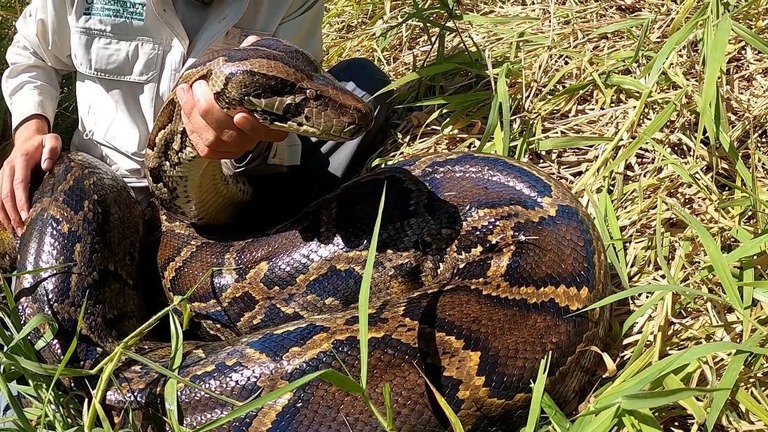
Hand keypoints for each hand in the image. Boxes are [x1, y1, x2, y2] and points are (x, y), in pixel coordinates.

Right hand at [0, 115, 61, 234]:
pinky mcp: (1, 178)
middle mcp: (8, 168)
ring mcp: (2, 173)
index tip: (27, 215)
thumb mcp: (52, 140)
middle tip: (22, 229)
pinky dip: (0, 210)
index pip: (19, 184)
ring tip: (15, 230)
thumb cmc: (43, 142)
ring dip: (5, 215)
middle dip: (13, 213)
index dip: (22, 201)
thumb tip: (47, 166)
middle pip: (6, 194)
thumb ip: (52, 150)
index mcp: (20, 161)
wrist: (28, 137)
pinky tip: (7, 223)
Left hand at [176, 36, 287, 159]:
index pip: (268, 132)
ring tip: (185, 91)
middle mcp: (255, 138)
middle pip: (231, 135)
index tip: (240, 116)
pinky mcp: (220, 151)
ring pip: (213, 140)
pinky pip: (204, 148)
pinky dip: (191, 128)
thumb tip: (252, 42)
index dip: (253, 127)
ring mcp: (237, 147)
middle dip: (209, 111)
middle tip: (199, 86)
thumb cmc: (249, 84)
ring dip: (194, 115)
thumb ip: (256, 58)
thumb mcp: (256, 70)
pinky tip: (185, 108)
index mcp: (272, 121)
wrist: (240, 101)